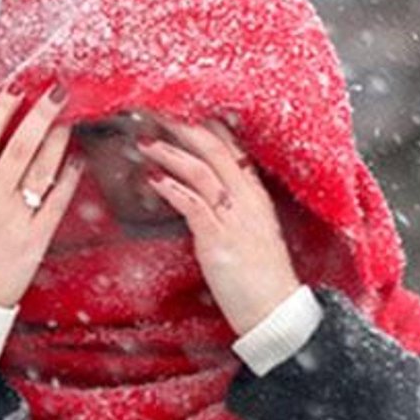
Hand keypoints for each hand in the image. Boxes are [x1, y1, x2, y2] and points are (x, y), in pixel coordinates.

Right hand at [0, 85, 82, 307]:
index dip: (2, 109)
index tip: (17, 90)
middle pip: (21, 145)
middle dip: (42, 113)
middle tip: (59, 91)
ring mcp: (16, 218)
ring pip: (43, 168)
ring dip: (59, 139)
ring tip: (68, 120)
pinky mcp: (36, 238)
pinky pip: (58, 200)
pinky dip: (68, 176)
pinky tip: (76, 160)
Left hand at [140, 119, 300, 335]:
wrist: (275, 311)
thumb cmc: (258, 278)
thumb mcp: (246, 235)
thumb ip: (227, 212)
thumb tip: (200, 198)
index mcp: (254, 196)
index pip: (231, 148)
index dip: (204, 126)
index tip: (179, 108)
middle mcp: (247, 199)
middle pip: (215, 149)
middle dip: (183, 126)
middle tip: (153, 110)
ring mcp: (235, 217)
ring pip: (202, 170)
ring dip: (170, 152)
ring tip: (143, 140)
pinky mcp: (219, 239)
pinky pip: (194, 204)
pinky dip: (171, 187)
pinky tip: (151, 178)